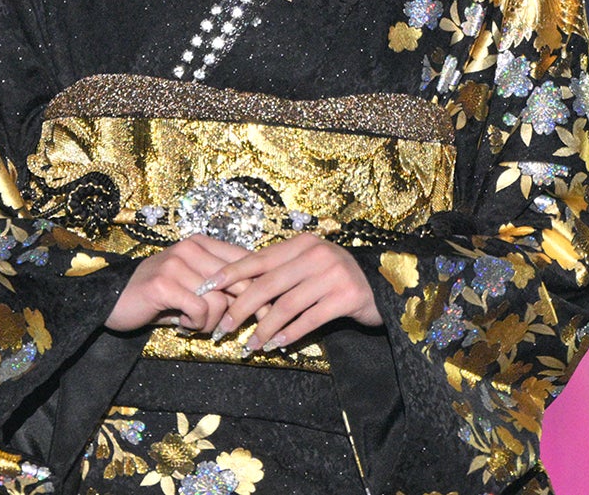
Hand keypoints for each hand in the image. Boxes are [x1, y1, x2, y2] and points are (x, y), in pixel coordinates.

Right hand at [106, 234, 249, 332]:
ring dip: (211, 322)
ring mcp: (176, 264)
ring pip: (219, 299)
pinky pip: (200, 309)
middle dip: (243, 310)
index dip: (261, 288)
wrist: (112, 298)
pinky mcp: (164, 284)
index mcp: (201, 243)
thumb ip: (220, 285)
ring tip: (194, 323)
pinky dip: (196, 323)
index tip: (268, 312)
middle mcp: (190, 248)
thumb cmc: (158, 295)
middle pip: (239, 280)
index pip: (245, 260)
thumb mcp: (192, 283)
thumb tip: (259, 301)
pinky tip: (182, 324)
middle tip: (233, 329)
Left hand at [199, 233, 381, 351]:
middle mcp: (316, 254)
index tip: (206, 288)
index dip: (229, 273)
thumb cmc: (336, 277)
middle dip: (241, 309)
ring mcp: (333, 274)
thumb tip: (238, 288)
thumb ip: (280, 271)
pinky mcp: (347, 296)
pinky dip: (291, 333)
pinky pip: (311, 319)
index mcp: (301, 244)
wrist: (382, 285)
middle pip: (267, 284)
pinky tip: (278, 345)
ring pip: (286, 305)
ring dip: (265, 329)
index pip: (257, 259)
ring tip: (251, 345)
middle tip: (223, 329)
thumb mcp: (308, 265)